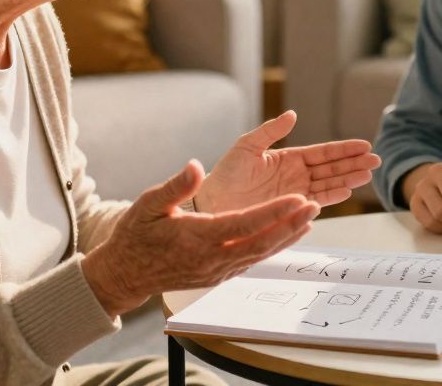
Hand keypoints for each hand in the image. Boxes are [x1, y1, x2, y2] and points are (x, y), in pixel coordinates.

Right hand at [81, 160, 318, 316]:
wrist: (126, 273)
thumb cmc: (136, 235)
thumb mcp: (148, 204)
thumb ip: (175, 186)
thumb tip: (195, 167)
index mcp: (197, 237)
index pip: (244, 224)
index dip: (273, 212)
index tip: (297, 198)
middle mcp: (212, 258)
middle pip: (261, 242)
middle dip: (291, 224)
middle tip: (315, 205)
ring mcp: (217, 270)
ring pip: (261, 253)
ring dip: (288, 235)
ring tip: (311, 216)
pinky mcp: (219, 275)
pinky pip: (253, 260)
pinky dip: (275, 246)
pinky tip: (289, 234)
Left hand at [194, 110, 380, 213]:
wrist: (211, 204)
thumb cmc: (225, 174)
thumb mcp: (247, 146)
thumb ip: (271, 131)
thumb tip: (293, 114)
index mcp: (288, 158)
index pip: (323, 153)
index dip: (344, 149)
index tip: (364, 145)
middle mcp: (296, 176)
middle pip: (331, 169)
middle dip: (354, 164)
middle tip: (375, 161)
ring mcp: (294, 194)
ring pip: (328, 185)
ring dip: (348, 180)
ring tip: (367, 175)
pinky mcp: (290, 210)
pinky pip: (316, 202)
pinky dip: (331, 197)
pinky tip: (346, 192)